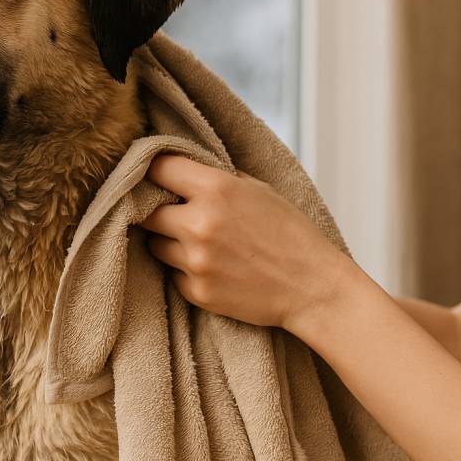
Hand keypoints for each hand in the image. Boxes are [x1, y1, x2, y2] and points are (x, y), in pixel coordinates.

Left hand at [139, 154, 356, 331]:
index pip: (158, 169)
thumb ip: (217, 176)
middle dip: (157, 212)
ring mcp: (196, 261)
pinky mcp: (197, 292)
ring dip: (170, 243)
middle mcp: (199, 224)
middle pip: (147, 212)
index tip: (155, 176)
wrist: (313, 287)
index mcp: (216, 189)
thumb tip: (182, 168)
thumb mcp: (259, 189)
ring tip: (200, 244)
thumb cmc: (290, 233)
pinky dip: (186, 271)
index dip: (155, 171)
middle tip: (174, 214)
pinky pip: (173, 275)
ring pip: (155, 246)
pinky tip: (214, 268)